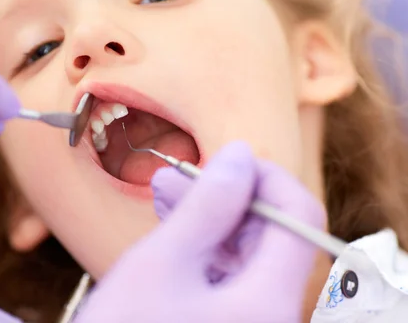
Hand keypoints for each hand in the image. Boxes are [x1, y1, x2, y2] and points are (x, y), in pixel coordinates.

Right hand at [74, 143, 325, 322]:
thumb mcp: (161, 263)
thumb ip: (206, 206)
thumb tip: (238, 155)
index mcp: (269, 303)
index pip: (299, 218)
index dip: (267, 178)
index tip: (227, 158)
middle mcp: (272, 316)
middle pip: (272, 236)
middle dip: (226, 197)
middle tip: (180, 174)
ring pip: (245, 255)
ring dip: (208, 219)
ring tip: (164, 193)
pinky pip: (227, 277)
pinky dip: (201, 249)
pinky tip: (172, 227)